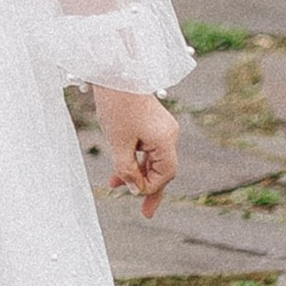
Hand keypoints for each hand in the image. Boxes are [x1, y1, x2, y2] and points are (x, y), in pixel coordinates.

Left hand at [95, 86, 179, 217]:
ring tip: (115, 186)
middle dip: (148, 188)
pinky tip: (118, 170)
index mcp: (166, 140)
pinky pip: (146, 148)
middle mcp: (169, 134)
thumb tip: (135, 188)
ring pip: (151, 159)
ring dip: (135, 172)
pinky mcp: (152, 123)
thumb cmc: (117, 106)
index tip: (130, 191)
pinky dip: (134, 158)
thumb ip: (127, 169)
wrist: (115, 71)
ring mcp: (162, 128)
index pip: (165, 174)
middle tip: (146, 213)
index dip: (149, 187)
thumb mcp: (118, 143)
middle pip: (162, 169)